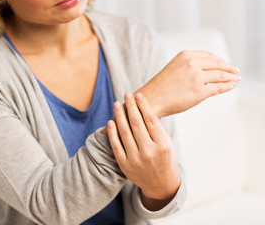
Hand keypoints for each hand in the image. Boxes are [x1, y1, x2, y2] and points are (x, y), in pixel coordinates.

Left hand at [107, 92, 180, 207]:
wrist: (161, 185)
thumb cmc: (165, 159)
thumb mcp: (167, 143)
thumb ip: (155, 129)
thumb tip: (141, 106)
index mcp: (163, 145)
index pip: (150, 120)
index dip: (143, 105)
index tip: (138, 95)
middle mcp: (149, 152)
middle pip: (136, 123)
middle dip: (130, 106)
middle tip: (127, 94)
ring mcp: (136, 160)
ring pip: (124, 132)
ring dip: (119, 115)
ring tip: (117, 104)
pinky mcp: (125, 165)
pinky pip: (116, 145)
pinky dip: (112, 132)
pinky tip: (111, 121)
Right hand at [137, 50, 240, 117]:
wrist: (151, 99)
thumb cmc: (162, 87)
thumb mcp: (175, 68)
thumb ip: (190, 66)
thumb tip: (209, 71)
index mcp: (185, 55)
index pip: (209, 55)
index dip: (220, 60)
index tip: (226, 64)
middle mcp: (191, 63)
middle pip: (218, 64)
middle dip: (229, 68)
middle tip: (235, 71)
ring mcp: (196, 77)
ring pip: (221, 75)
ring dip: (231, 77)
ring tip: (236, 79)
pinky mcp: (200, 91)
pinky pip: (219, 87)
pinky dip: (229, 86)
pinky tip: (232, 85)